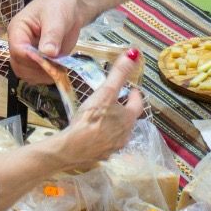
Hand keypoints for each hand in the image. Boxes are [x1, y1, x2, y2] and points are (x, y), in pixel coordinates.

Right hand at [7, 0, 87, 84]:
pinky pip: (38, 75)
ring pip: (28, 74)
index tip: (49, 60)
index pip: (17, 50)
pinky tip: (61, 69)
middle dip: (37, 70)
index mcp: (18, 29)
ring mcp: (29, 54)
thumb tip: (48, 53)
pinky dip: (49, 76)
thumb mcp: (56, 17)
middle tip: (56, 67)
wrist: (71, 7)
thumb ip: (52, 35)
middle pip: (19, 65)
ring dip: (43, 75)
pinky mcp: (39, 61)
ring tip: (60, 67)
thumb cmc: (60, 5)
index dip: (31, 58)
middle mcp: (20, 44)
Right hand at [52, 49, 144, 168]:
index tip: (131, 88)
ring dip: (114, 124)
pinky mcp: (100, 156)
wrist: (72, 148)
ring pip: (118, 133)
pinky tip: (92, 134)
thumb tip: (134, 54)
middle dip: (124, 109)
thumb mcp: (105, 91)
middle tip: (115, 101)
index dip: (135, 94)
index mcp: (128, 119)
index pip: (138, 103)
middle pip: (128, 119)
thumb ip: (119, 73)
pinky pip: (105, 144)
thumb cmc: (91, 118)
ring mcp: (113, 148)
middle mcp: (125, 135)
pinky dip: (102, 137)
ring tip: (103, 117)